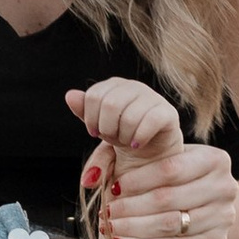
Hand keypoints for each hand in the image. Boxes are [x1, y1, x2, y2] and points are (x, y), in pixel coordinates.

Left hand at [67, 77, 182, 162]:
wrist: (149, 154)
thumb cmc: (121, 136)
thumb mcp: (98, 125)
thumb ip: (84, 111)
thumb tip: (70, 95)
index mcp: (115, 85)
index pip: (93, 96)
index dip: (91, 119)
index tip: (96, 132)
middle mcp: (135, 86)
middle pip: (110, 104)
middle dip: (107, 129)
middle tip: (113, 138)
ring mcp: (153, 97)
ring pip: (129, 116)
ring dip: (124, 137)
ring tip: (127, 141)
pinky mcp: (168, 113)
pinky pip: (150, 121)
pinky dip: (139, 137)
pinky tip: (137, 144)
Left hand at [69, 85, 234, 238]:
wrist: (199, 209)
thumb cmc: (167, 177)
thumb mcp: (151, 156)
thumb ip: (114, 135)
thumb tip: (71, 97)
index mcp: (215, 159)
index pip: (170, 169)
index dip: (136, 180)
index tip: (111, 187)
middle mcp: (226, 186)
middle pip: (168, 199)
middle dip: (129, 207)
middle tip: (105, 211)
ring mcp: (225, 217)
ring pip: (171, 226)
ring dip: (133, 228)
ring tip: (110, 227)